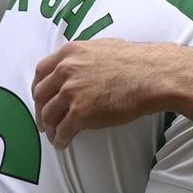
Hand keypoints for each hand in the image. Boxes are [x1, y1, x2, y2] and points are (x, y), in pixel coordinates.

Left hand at [33, 40, 174, 147]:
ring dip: (49, 128)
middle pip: (40, 94)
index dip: (38, 87)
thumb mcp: (103, 47)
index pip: (41, 71)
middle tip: (44, 121)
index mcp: (70, 52)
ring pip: (49, 114)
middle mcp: (66, 70)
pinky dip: (60, 139)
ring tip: (54, 136)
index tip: (40, 98)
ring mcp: (72, 91)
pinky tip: (63, 144)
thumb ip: (84, 57)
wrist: (154, 75)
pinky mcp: (81, 112)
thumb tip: (79, 68)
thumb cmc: (137, 61)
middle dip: (40, 110)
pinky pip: (63, 130)